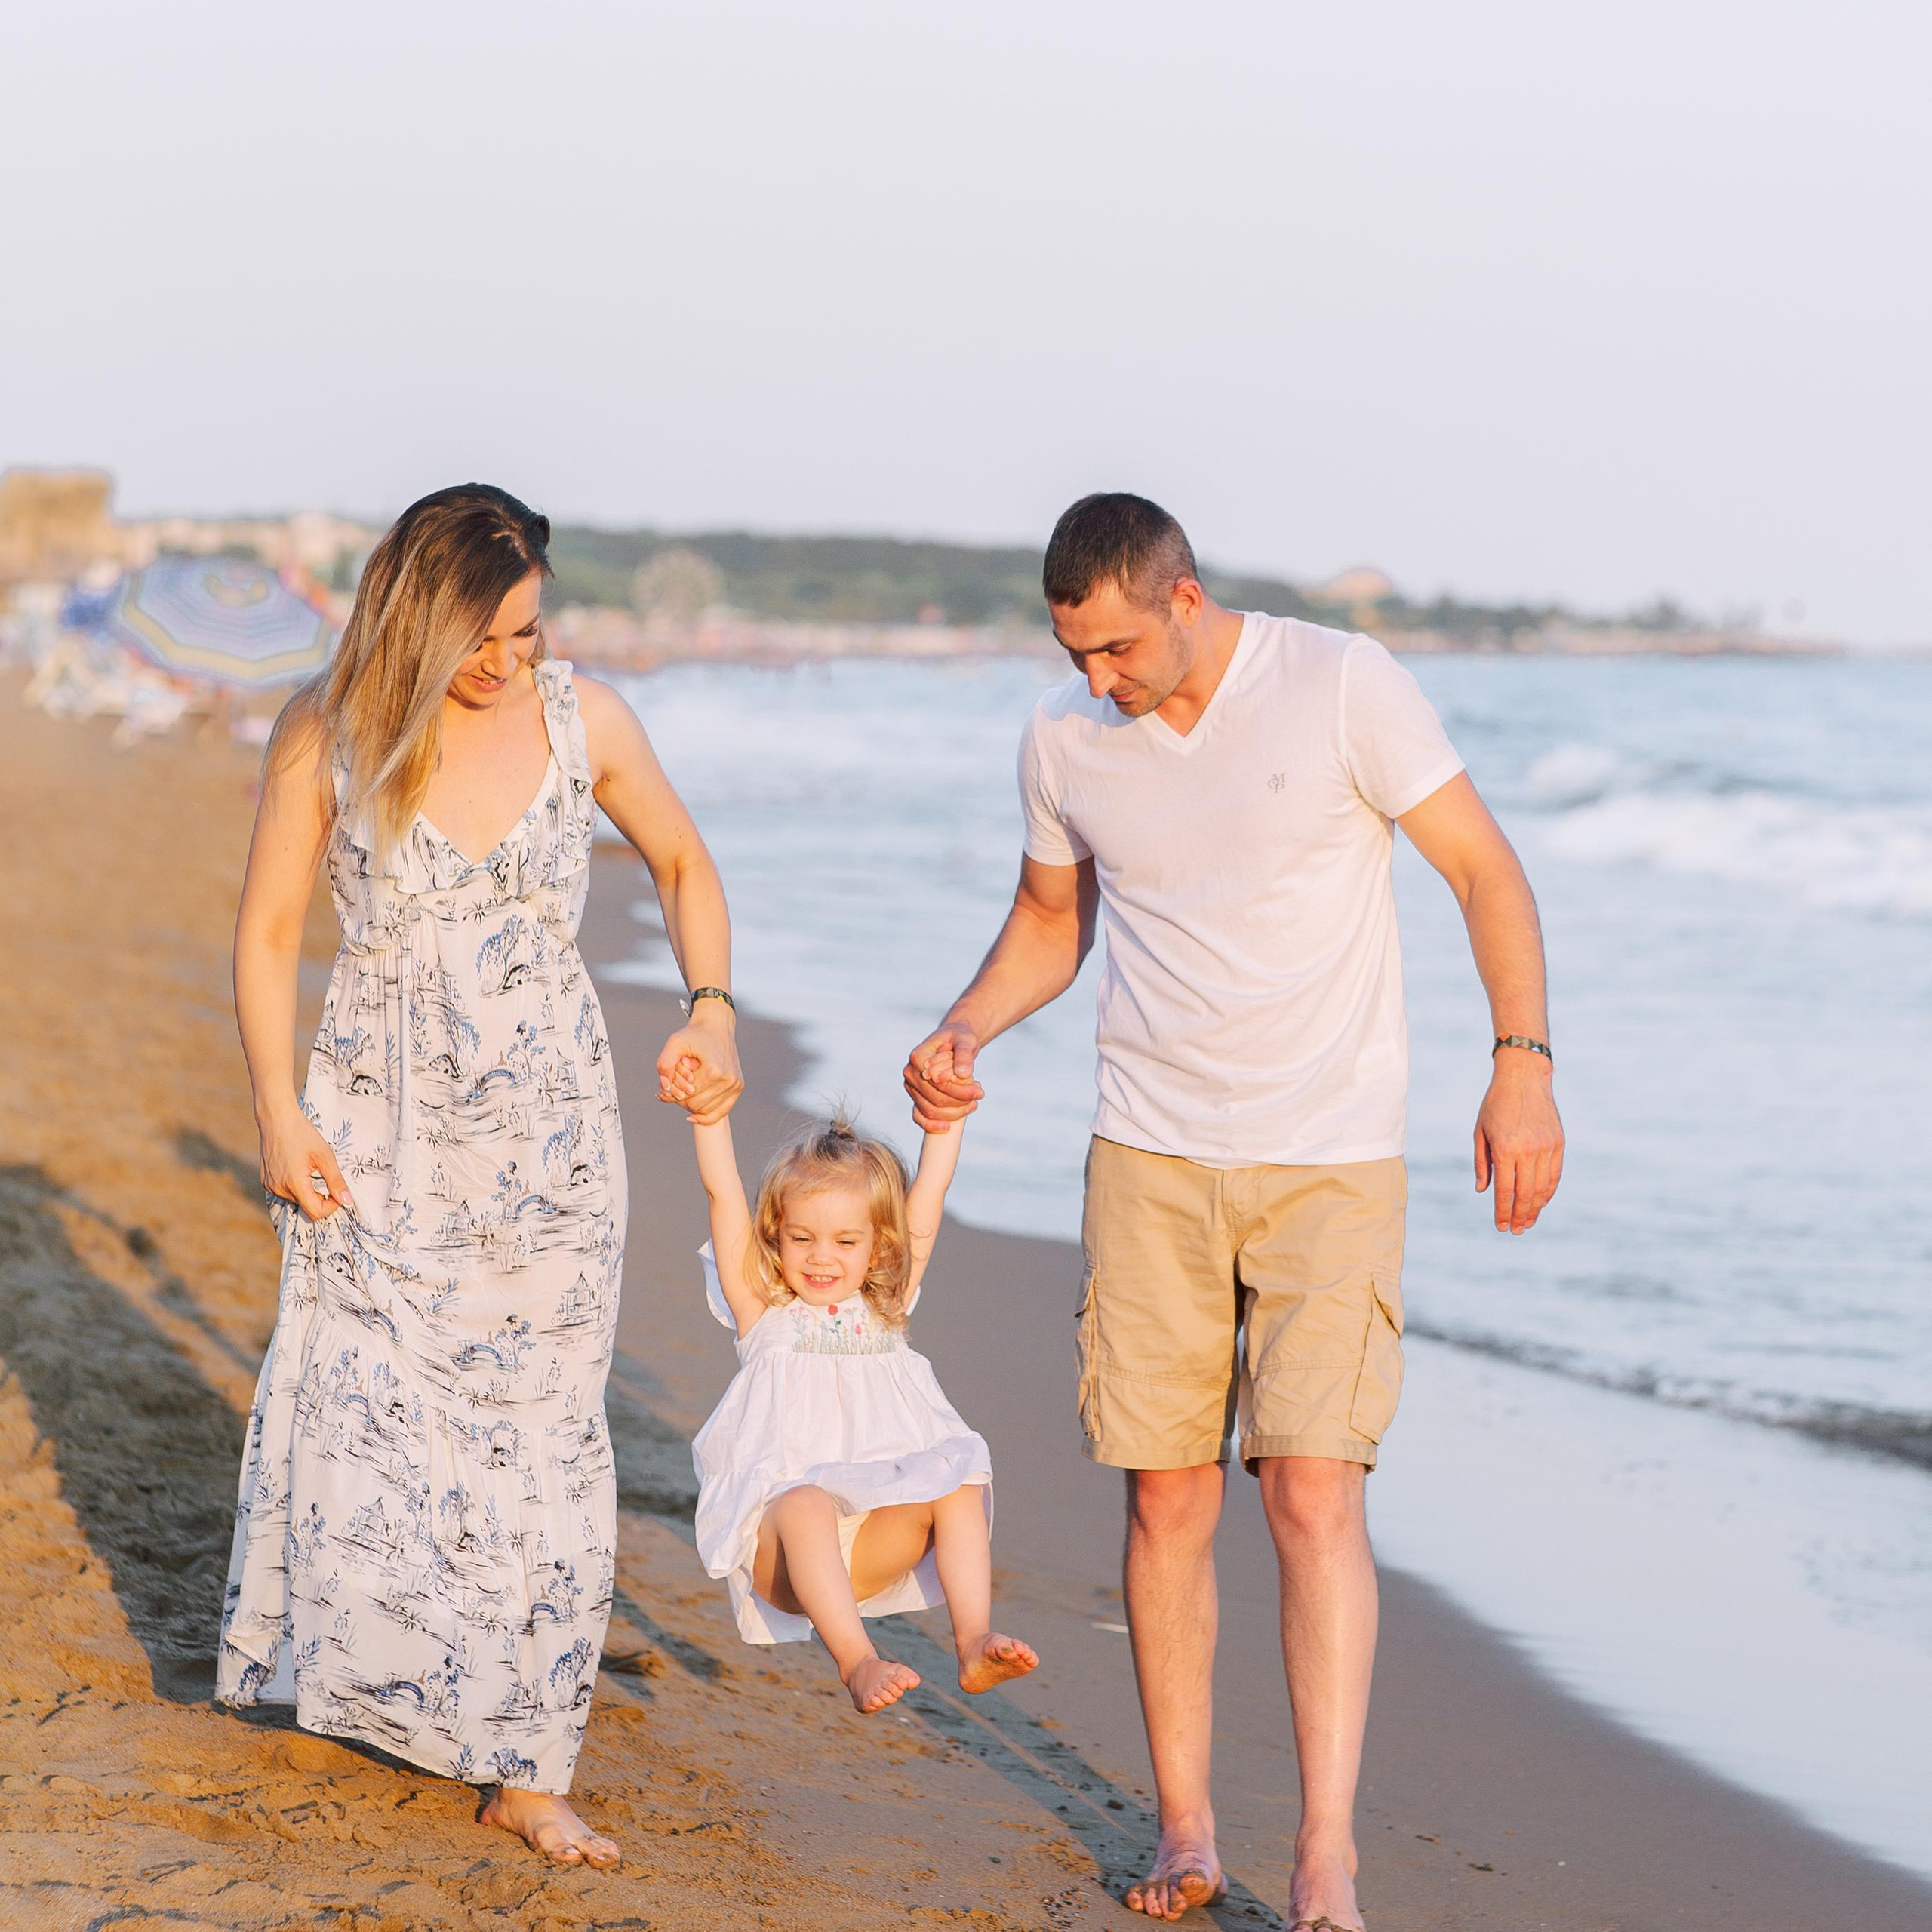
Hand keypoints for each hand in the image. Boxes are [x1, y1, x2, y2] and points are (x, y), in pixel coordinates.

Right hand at [257, 1099, 354, 1220]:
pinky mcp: (265, 1181)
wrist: (276, 1118)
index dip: (331, 1206)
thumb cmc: (302, 1133)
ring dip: (307, 1190)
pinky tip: (297, 1167)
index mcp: (294, 1184)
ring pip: (296, 1200)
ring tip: (309, 1168)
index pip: (315, 1212)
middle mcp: (279, 1189)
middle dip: (320, 1196)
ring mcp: (270, 1186)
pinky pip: (285, 1192)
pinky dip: (295, 1186)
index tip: (337, 1191)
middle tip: (324, 1174)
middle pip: (306, 1206)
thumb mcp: (325, 1156)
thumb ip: (336, 1181)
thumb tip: (347, 1202)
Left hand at [656, 1004, 742, 1125]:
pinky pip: (722, 1111)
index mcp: (713, 1071)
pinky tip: (693, 1115)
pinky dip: (707, 1116)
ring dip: (693, 1104)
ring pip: (707, 1110)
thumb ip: (664, 1064)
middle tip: (676, 1086)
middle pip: (696, 1105)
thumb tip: (665, 1088)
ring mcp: (735, 1084)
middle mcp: (727, 1080)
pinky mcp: (738, 1086)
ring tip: (686, 1090)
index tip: (670, 1081)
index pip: (686, 1097)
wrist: (717, 1025)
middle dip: (682, 1098)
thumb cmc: (695, 1034)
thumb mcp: (674, 1043)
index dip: (674, 1092)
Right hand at [903, 1022, 983, 1129]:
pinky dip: (932, 1124)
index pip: (939, 1083)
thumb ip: (964, 1054)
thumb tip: (963, 1074)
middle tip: (979, 1096)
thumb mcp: (965, 1040)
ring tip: (972, 1105)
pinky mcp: (915, 1096)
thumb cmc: (959, 1039)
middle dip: (960, 1102)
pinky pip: (919, 1116)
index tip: (979, 1091)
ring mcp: (912, 1086)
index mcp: (918, 1057)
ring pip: (930, 1110)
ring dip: (953, 1113)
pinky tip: (948, 1127)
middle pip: (935, 1099)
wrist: (953, 1041)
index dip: (960, 1091)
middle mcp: (910, 1073)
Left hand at [1474, 1054, 1563, 1233]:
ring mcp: (1547, 1148)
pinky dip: (1548, 1192)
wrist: (1524, 1077)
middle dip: (1520, 1216)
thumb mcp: (1480, 1131)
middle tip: (1516, 1231)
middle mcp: (1528, 1151)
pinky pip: (1554, 1175)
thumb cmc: (1496, 1104)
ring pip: (1543, 1188)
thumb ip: (1482, 1163)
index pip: (1505, 1191)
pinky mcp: (1559, 1144)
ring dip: (1535, 1209)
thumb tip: (1484, 1190)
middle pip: (1526, 1195)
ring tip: (1528, 1222)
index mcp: (1505, 1149)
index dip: (1503, 1212)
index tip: (1501, 1227)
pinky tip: (1541, 1202)